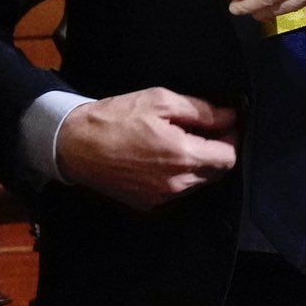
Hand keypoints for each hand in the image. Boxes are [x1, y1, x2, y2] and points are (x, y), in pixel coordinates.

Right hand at [57, 87, 238, 211]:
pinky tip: (160, 157)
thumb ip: (201, 110)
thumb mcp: (160, 101)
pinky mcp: (147, 204)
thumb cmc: (115, 117)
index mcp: (183, 156)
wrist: (74, 144)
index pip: (229, 157)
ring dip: (197, 164)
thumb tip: (230, 116)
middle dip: (215, 151)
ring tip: (178, 140)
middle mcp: (177, 183)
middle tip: (202, 129)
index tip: (224, 123)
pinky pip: (176, 191)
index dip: (231, 138)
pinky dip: (177, 175)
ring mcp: (162, 198)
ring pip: (197, 182)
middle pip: (216, 172)